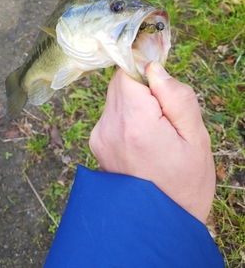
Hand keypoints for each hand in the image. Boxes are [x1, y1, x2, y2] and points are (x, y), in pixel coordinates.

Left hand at [89, 61, 215, 223]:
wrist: (160, 225)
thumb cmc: (185, 184)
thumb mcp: (195, 138)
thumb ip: (176, 96)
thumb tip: (154, 67)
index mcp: (134, 122)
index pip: (126, 72)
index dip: (144, 69)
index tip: (161, 83)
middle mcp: (108, 126)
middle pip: (120, 83)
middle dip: (143, 89)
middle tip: (165, 115)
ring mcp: (99, 137)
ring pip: (116, 98)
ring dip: (135, 104)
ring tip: (156, 134)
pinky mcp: (96, 144)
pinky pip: (112, 115)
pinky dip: (127, 118)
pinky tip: (144, 142)